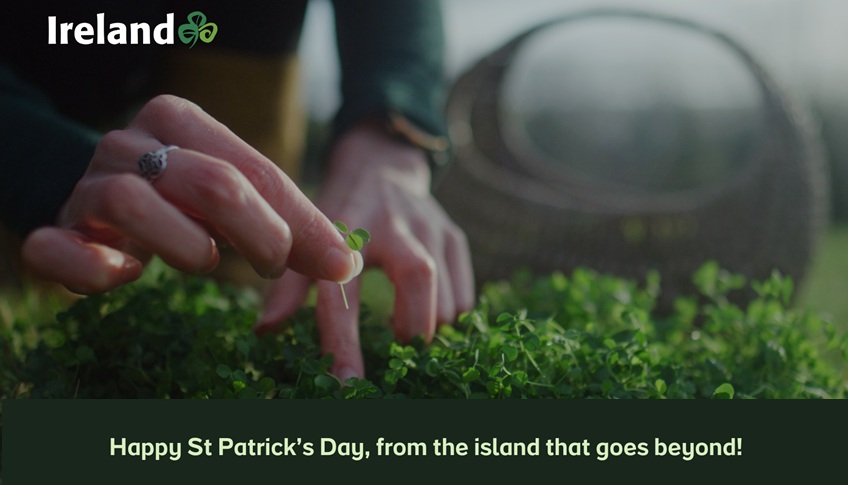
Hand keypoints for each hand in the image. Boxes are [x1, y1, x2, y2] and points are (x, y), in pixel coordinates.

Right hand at [21, 95, 356, 293]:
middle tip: (275, 267)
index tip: (338, 264)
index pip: (256, 171)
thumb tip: (345, 263)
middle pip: (211, 183)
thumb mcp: (235, 199)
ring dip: (186, 247)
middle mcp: (130, 143)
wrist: (92, 202)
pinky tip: (126, 274)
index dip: (304, 222)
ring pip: (135, 203)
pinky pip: (57, 249)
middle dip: (261, 234)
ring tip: (204, 261)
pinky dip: (94, 268)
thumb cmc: (179, 199)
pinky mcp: (54, 231)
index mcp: (179, 121)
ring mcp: (87, 185)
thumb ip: (287, 223)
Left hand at [256, 119, 474, 381]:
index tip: (347, 384)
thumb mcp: (308, 235)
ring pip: (447, 290)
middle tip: (399, 352)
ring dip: (431, 325)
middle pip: (420, 276)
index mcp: (346, 228)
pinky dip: (451, 315)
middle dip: (413, 325)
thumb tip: (264, 332)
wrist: (380, 165)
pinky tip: (431, 317)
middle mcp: (393, 223)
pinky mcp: (454, 234)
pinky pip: (463, 291)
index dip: (344, 341)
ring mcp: (430, 226)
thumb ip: (289, 284)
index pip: (344, 291)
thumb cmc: (338, 212)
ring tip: (411, 335)